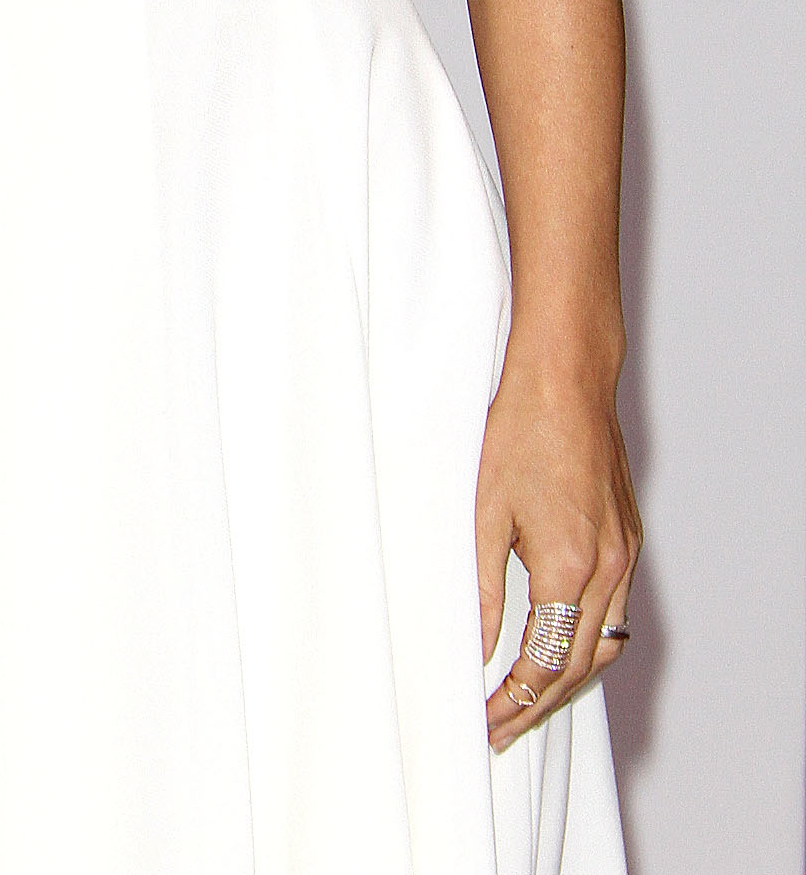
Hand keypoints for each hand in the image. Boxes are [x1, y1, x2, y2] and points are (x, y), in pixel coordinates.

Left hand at [478, 336, 640, 749]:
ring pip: (606, 645)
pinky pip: (614, 611)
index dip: (514, 699)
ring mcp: (626, 554)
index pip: (545, 662)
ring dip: (568, 678)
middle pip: (580, 665)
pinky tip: (558, 644)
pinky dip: (587, 641)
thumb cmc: (519, 429)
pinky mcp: (628, 537)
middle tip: (500, 729)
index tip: (485, 721)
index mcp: (570, 567)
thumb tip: (479, 646)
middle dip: (539, 705)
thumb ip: (483, 586)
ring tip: (525, 700)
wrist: (567, 376)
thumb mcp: (484, 510)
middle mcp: (609, 570)